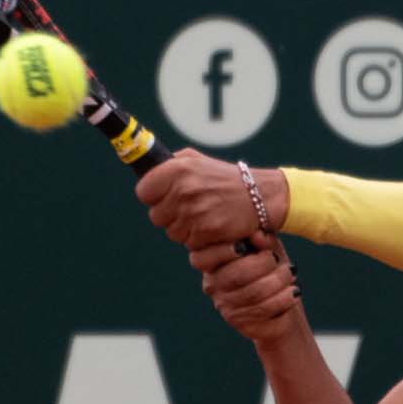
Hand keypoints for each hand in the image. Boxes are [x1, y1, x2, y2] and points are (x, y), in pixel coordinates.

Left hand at [135, 149, 285, 248]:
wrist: (259, 196)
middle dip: (170, 216)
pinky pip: (189, 244)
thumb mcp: (197, 160)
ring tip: (203, 216)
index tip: (163, 197)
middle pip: (156, 216)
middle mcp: (184, 190)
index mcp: (178, 169)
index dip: (153, 197)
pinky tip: (212, 226)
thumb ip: (171, 164)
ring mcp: (194, 212)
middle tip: (190, 208)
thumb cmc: (225, 179)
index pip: (143, 192)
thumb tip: (147, 169)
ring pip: (172, 233)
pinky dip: (198, 239)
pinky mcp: (205, 231)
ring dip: (184, 229)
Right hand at [191, 233, 302, 343]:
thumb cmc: (272, 271)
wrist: (283, 307)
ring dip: (279, 281)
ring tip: (291, 276)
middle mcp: (212, 284)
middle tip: (281, 262)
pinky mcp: (238, 321)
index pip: (205, 257)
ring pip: (254, 292)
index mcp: (212, 261)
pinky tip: (294, 293)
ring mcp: (223, 304)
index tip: (248, 246)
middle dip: (266, 264)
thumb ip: (263, 239)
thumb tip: (258, 236)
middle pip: (237, 274)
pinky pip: (263, 309)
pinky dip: (283, 299)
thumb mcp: (270, 248)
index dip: (227, 250)